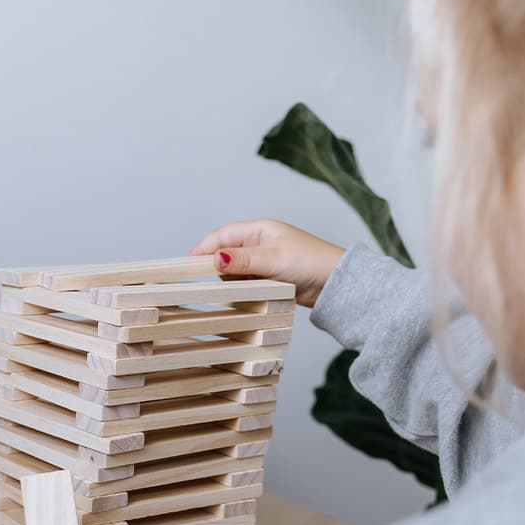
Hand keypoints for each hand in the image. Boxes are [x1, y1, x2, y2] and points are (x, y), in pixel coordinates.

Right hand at [190, 219, 344, 307]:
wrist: (335, 282)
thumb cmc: (310, 262)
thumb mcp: (272, 259)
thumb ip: (242, 259)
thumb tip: (214, 258)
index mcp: (259, 229)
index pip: (221, 235)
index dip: (203, 248)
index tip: (188, 264)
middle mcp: (259, 243)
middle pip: (225, 253)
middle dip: (219, 267)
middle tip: (217, 282)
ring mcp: (263, 261)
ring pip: (234, 271)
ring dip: (234, 281)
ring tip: (244, 289)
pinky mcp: (269, 277)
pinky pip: (246, 282)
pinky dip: (244, 289)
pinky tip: (250, 295)